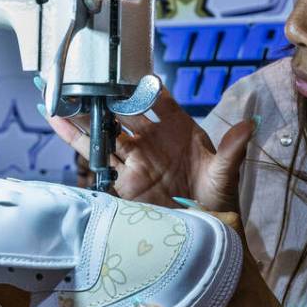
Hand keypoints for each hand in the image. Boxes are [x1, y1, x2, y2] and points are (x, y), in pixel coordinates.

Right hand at [41, 83, 254, 212]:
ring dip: (83, 112)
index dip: (144, 86)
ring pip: (104, 130)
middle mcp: (153, 140)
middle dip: (104, 94)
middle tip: (83, 75)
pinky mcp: (120, 180)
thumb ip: (232, 150)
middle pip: (124, 112)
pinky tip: (56, 119)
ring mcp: (135, 158)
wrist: (204, 234)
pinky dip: (75, 138)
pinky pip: (95, 156)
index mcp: (179, 130)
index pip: (159, 100)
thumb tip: (250, 124)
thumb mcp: (225, 174)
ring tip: (60, 91)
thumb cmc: (219, 200)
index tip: (129, 72)